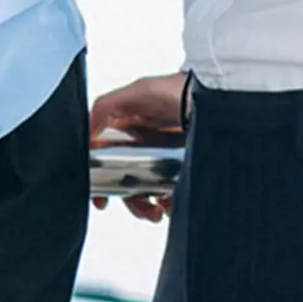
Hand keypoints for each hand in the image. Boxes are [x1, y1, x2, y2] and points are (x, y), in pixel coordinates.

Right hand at [89, 71, 187, 221]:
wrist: (215, 102)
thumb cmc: (178, 90)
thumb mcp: (138, 92)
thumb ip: (106, 107)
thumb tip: (87, 133)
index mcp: (124, 125)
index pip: (102, 155)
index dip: (97, 176)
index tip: (100, 195)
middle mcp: (140, 142)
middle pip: (123, 178)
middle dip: (128, 197)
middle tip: (139, 207)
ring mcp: (160, 156)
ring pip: (145, 189)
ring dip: (146, 204)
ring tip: (156, 211)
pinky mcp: (179, 167)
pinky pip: (168, 192)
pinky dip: (167, 203)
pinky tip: (170, 204)